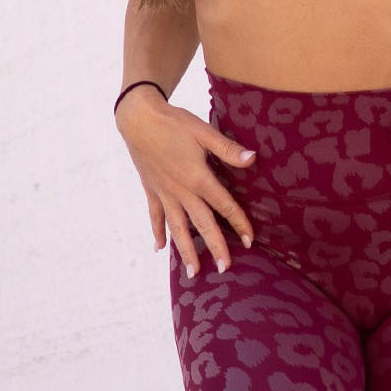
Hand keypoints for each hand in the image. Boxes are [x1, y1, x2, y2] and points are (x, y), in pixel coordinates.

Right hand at [115, 87, 257, 275]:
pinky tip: (159, 248)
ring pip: (177, 228)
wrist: (137, 118)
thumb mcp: (203, 131)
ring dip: (185, 250)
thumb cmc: (173, 122)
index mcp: (197, 178)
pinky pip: (155, 216)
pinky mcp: (151, 190)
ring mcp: (164, 193)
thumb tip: (253, 158)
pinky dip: (157, 232)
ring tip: (192, 272)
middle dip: (214, 247)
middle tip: (224, 269)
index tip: (250, 241)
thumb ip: (227, 149)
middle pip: (201, 224)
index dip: (239, 223)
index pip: (224, 205)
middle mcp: (181, 191)